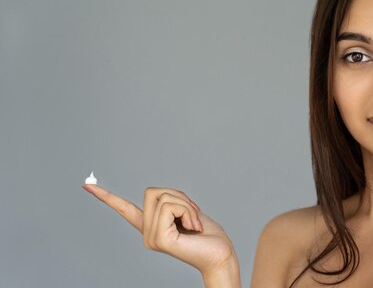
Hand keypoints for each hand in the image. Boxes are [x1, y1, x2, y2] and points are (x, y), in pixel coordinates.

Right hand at [82, 183, 237, 276]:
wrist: (220, 253)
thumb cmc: (208, 234)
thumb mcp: (187, 210)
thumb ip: (170, 202)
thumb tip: (162, 197)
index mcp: (151, 226)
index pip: (124, 209)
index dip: (105, 196)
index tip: (86, 184)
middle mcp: (146, 233)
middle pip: (153, 192)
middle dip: (178, 196)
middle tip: (192, 215)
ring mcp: (150, 238)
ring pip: (164, 198)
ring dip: (187, 206)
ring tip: (194, 224)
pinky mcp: (159, 239)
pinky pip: (170, 207)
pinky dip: (188, 212)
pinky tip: (193, 228)